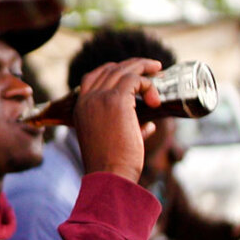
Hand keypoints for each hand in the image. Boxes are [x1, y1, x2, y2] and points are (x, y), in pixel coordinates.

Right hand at [75, 57, 162, 182]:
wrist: (108, 175)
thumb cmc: (112, 166)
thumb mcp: (113, 142)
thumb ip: (129, 129)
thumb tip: (149, 125)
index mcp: (81, 108)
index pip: (92, 76)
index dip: (112, 69)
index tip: (132, 72)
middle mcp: (88, 99)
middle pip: (110, 69)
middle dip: (133, 65)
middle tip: (153, 67)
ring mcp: (100, 98)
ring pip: (124, 70)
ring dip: (144, 67)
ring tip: (159, 71)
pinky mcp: (116, 101)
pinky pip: (135, 80)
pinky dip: (148, 85)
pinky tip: (155, 100)